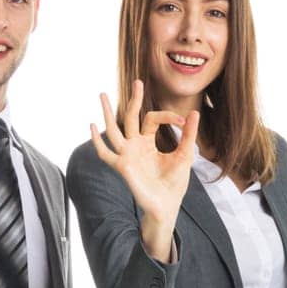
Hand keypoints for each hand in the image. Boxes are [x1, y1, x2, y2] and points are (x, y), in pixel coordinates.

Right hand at [88, 79, 197, 258]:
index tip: (184, 119)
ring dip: (107, 112)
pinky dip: (97, 141)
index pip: (151, 119)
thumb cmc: (173, 184)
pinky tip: (92, 126)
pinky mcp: (122, 166)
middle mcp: (134, 146)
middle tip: (137, 81)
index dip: (167, 115)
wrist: (167, 206)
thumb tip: (194, 114)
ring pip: (113, 129)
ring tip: (102, 94)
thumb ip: (188, 136)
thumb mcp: (184, 156)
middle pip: (129, 117)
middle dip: (134, 99)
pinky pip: (105, 153)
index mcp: (147, 142)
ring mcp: (126, 155)